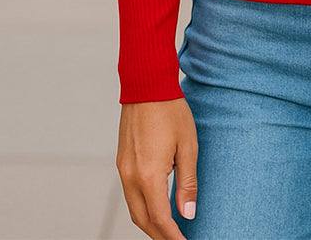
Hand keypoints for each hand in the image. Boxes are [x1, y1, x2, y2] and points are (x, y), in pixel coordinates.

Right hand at [117, 98, 197, 238]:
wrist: (146, 85)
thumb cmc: (171, 112)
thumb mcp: (188, 146)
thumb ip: (187, 183)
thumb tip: (188, 213)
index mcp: (149, 175)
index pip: (160, 219)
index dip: (173, 236)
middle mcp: (131, 176)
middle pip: (142, 219)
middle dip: (159, 235)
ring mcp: (123, 169)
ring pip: (133, 208)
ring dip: (149, 222)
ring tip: (168, 229)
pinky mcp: (121, 161)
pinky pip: (129, 193)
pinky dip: (142, 206)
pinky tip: (155, 206)